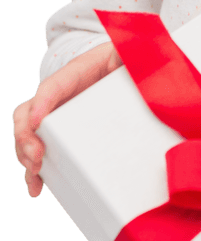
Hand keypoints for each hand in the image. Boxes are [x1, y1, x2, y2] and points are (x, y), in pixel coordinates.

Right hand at [13, 42, 121, 197]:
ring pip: (27, 134)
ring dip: (25, 155)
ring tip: (35, 173)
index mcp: (74, 74)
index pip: (52, 86)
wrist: (120, 66)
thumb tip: (135, 61)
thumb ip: (129, 54)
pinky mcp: (61, 134)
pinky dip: (34, 171)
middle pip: (28, 112)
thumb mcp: (126, 53)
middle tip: (37, 155)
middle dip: (25, 135)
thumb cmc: (121, 59)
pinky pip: (40, 150)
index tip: (37, 121)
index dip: (41, 102)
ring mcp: (56, 116)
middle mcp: (58, 96)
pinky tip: (37, 188)